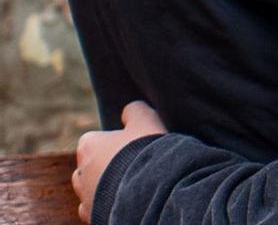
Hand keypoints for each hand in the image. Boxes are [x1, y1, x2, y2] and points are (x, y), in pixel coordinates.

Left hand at [74, 101, 166, 222]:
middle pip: (89, 165)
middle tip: (131, 164)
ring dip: (104, 185)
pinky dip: (106, 204)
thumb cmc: (147, 151)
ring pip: (90, 188)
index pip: (93, 140)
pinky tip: (124, 199)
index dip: (113, 141)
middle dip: (105, 165)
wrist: (150, 190)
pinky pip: (95, 209)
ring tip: (129, 184)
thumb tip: (129, 109)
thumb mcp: (147, 120)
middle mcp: (80, 172)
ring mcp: (85, 197)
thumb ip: (135, 111)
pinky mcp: (93, 216)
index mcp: (88, 146)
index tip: (131, 145)